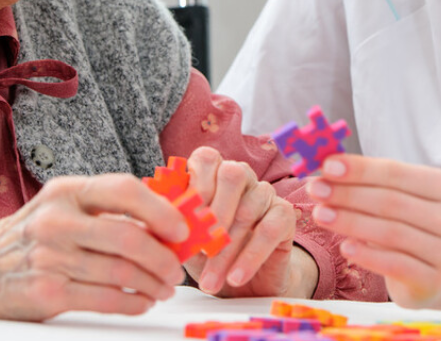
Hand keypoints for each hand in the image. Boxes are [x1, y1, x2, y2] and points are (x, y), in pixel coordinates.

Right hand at [0, 174, 187, 319]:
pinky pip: (105, 299)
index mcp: (67, 190)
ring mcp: (49, 257)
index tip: (181, 227)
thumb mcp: (64, 205)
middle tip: (176, 268)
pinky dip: (133, 302)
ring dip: (152, 283)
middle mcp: (56, 220)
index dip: (160, 209)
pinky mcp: (46, 292)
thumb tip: (168, 218)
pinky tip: (142, 301)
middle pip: (128, 237)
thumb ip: (107, 207)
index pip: (124, 190)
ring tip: (163, 287)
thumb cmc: (35, 234)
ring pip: (120, 272)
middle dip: (162, 256)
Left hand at [180, 146, 311, 297]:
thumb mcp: (185, 238)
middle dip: (214, 213)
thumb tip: (155, 218)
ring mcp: (265, 192)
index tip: (184, 220)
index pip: (207, 158)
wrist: (245, 282)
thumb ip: (172, 222)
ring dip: (227, 250)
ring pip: (248, 210)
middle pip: (232, 175)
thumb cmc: (208, 253)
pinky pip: (270, 229)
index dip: (196, 185)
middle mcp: (241, 175)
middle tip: (200, 249)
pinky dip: (250, 257)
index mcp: (213, 172)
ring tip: (210, 281)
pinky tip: (236, 277)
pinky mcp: (284, 214)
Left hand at [306, 154, 440, 307]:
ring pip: (391, 232)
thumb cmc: (408, 225)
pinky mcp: (433, 280)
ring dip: (350, 222)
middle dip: (348, 194)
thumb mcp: (396, 198)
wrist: (434, 272)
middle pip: (391, 202)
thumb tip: (327, 167)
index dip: (360, 169)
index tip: (327, 166)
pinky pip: (395, 264)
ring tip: (320, 215)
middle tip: (315, 189)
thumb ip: (369, 181)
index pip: (396, 172)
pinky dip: (367, 255)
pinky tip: (345, 247)